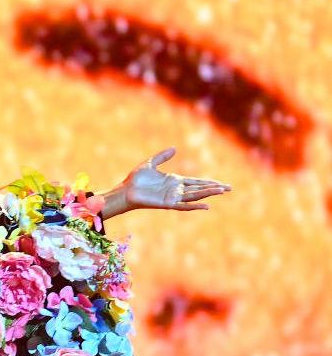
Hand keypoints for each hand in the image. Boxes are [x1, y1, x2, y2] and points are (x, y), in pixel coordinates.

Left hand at [116, 147, 231, 212]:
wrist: (126, 190)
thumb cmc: (136, 178)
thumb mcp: (150, 163)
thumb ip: (162, 156)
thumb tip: (175, 149)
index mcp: (174, 181)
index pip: (196, 181)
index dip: (209, 182)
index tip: (222, 184)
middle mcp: (176, 190)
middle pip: (200, 189)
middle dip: (214, 188)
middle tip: (229, 188)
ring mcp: (173, 197)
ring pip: (195, 196)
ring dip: (208, 194)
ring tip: (222, 191)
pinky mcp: (167, 204)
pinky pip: (184, 206)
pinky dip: (195, 206)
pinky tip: (206, 206)